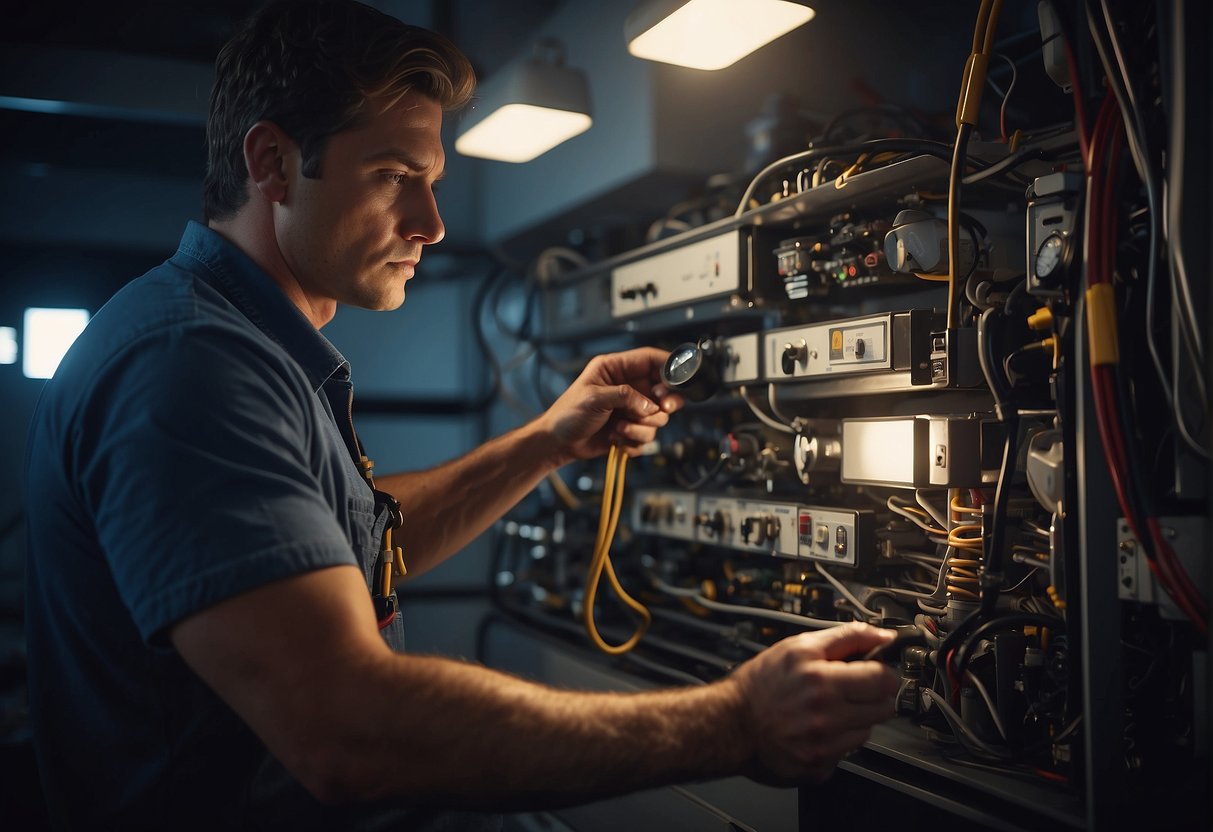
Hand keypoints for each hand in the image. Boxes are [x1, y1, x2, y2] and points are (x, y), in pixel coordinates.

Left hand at [540, 347, 684, 463]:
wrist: (558, 443)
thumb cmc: (567, 414)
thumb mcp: (594, 398)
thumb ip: (625, 396)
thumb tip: (649, 405)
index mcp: (616, 369)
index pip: (650, 359)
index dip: (668, 367)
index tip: (678, 380)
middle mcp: (628, 387)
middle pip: (663, 391)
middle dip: (663, 404)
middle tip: (660, 410)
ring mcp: (631, 409)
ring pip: (658, 418)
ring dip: (640, 428)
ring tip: (618, 429)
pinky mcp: (631, 429)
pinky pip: (647, 436)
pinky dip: (634, 441)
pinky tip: (615, 439)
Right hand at [727, 623, 899, 783]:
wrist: (730, 724)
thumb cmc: (760, 684)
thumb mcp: (798, 647)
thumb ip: (845, 637)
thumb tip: (882, 635)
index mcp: (822, 681)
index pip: (884, 679)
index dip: (883, 672)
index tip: (874, 670)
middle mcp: (825, 716)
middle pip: (883, 708)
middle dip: (872, 696)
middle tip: (849, 690)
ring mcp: (823, 746)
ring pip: (867, 731)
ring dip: (854, 720)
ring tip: (827, 710)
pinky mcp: (818, 767)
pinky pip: (846, 753)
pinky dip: (836, 742)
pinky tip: (816, 730)